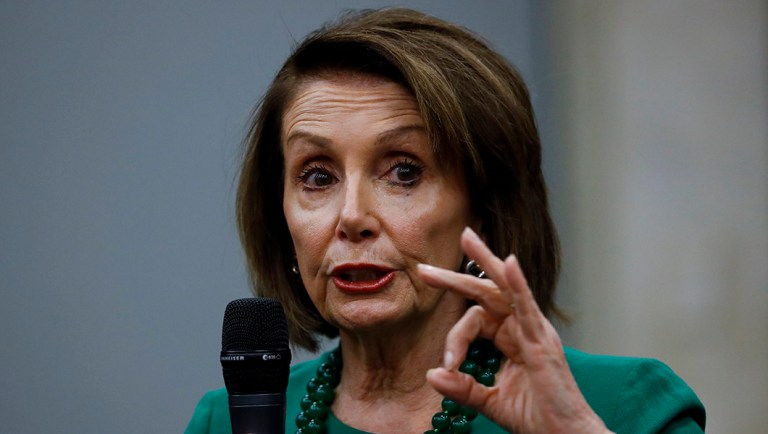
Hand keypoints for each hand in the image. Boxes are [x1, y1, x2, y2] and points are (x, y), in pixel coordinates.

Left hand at [419, 227, 611, 433]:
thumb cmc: (536, 418)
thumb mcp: (490, 401)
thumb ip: (463, 388)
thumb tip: (432, 375)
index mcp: (511, 339)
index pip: (474, 320)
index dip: (454, 340)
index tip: (445, 366)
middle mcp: (522, 328)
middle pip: (486, 292)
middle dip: (456, 277)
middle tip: (426, 268)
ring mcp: (534, 331)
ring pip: (506, 288)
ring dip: (485, 261)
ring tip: (467, 238)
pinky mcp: (542, 340)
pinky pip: (528, 306)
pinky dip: (518, 283)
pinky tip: (508, 262)